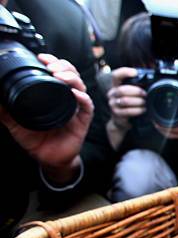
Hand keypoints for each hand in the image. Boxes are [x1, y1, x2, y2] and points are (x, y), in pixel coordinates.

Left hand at [0, 54, 92, 184]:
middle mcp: (66, 98)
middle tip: (50, 65)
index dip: (53, 62)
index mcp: (53, 95)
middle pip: (71, 74)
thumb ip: (4, 109)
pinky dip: (82, 98)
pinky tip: (74, 93)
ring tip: (59, 75)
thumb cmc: (35, 140)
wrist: (47, 159)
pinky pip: (87, 106)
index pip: (57, 72)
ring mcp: (76, 108)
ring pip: (80, 86)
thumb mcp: (15, 122)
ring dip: (71, 77)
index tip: (42, 57)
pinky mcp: (83, 120)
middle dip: (63, 66)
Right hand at [107, 67, 145, 128]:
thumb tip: (151, 79)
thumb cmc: (130, 104)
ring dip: (138, 102)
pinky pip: (127, 111)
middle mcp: (112, 94)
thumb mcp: (131, 94)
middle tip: (145, 94)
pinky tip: (143, 110)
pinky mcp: (116, 114)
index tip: (135, 72)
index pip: (116, 76)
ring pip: (125, 101)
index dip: (125, 72)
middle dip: (136, 91)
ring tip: (145, 103)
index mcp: (116, 86)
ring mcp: (113, 104)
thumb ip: (137, 86)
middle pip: (122, 89)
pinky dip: (137, 110)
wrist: (121, 121)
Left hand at [155, 90, 177, 151]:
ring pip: (168, 135)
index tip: (157, 117)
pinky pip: (170, 136)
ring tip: (155, 121)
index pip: (174, 126)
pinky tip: (161, 126)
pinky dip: (165, 131)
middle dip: (159, 125)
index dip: (163, 123)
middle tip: (153, 118)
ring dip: (160, 129)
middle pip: (168, 132)